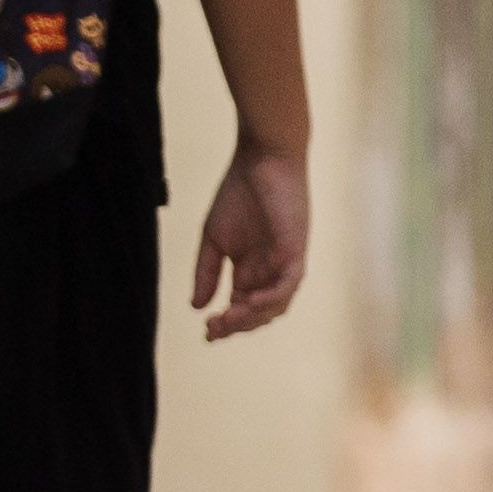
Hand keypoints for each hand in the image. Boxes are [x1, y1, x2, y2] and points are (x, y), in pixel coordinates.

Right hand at [193, 139, 308, 339]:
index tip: (205, 332)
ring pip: (276, 306)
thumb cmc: (239, 192)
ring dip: (252, 318)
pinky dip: (271, 299)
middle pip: (259, 314)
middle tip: (213, 329)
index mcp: (251, 270)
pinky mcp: (296, 250)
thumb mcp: (214, 239)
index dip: (226, 325)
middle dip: (236, 326)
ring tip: (228, 319)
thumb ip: (206, 273)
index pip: (241, 308)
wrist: (262, 159)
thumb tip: (196, 307)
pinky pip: (288, 284)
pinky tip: (248, 303)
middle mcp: (270, 271)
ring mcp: (285, 262)